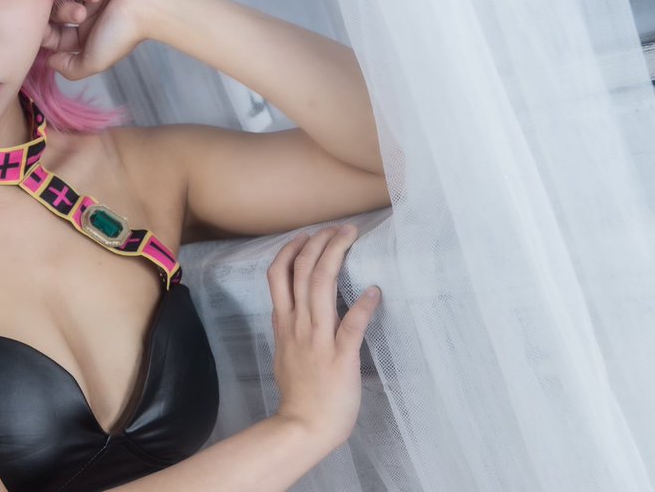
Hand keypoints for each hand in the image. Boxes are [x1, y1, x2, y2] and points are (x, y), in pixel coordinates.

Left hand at [40, 0, 158, 80]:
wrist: (148, 0)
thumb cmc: (123, 32)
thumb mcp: (94, 61)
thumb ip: (70, 68)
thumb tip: (49, 62)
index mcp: (86, 35)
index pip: (54, 34)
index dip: (45, 32)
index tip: (42, 29)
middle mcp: (88, 13)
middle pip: (58, 9)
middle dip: (64, 11)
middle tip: (80, 12)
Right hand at [267, 224, 380, 450]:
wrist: (302, 427)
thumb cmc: (298, 394)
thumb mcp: (283, 353)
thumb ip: (287, 329)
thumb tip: (291, 311)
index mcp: (284, 323)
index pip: (279, 274)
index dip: (292, 248)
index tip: (307, 235)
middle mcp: (299, 325)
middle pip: (302, 270)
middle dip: (318, 241)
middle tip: (336, 228)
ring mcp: (318, 339)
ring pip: (322, 285)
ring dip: (336, 255)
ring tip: (350, 236)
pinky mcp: (340, 356)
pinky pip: (352, 324)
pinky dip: (363, 304)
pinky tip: (375, 290)